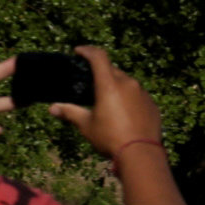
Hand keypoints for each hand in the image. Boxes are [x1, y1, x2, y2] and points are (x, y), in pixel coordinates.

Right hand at [45, 47, 164, 161]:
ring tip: (107, 99)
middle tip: (91, 81)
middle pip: (113, 70)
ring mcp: (143, 93)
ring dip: (116, 86)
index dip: (87, 50)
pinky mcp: (152, 104)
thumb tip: (52, 108)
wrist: (141, 154)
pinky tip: (123, 111)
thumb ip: (70, 113)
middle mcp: (129, 84)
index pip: (98, 57)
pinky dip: (129, 98)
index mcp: (110, 84)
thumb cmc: (110, 138)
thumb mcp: (87, 125)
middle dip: (101, 72)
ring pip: (127, 82)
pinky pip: (138, 95)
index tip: (79, 51)